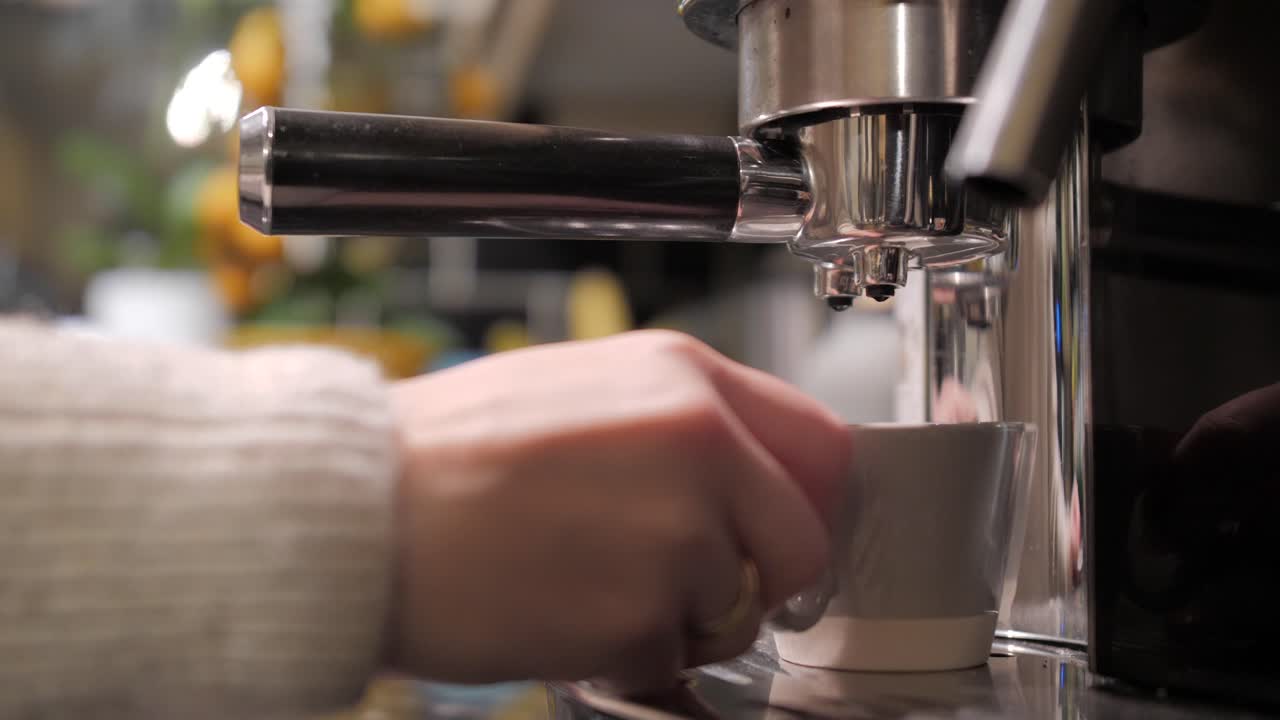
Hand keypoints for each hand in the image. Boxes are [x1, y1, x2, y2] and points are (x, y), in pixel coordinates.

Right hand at [386, 330, 848, 688]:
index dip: (802, 500)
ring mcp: (676, 533)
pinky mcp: (639, 617)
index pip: (821, 445)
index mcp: (684, 378)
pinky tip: (560, 611)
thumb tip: (747, 473)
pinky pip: (670, 662)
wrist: (356, 510)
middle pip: (800, 545)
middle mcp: (699, 444)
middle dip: (751, 579)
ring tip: (586, 582)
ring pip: (734, 612)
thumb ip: (680, 424)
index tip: (776, 529)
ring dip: (675, 620)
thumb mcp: (581, 389)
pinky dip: (624, 657)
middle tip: (681, 582)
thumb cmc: (446, 453)